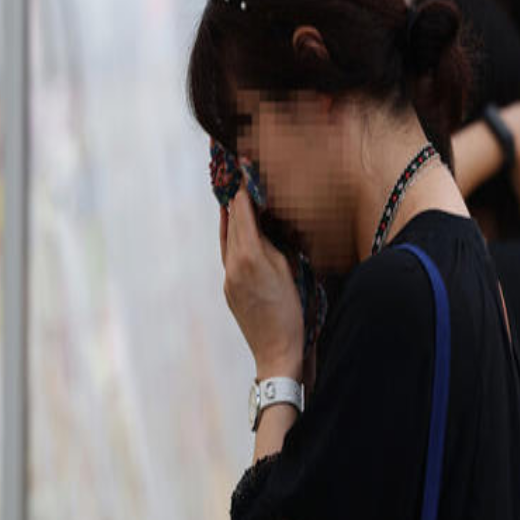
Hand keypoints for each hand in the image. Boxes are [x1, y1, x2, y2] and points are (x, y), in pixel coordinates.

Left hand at [220, 187, 303, 379]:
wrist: (277, 351)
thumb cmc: (293, 312)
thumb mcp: (289, 270)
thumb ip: (272, 243)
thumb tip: (262, 223)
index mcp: (249, 256)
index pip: (243, 213)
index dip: (243, 189)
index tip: (242, 168)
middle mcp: (233, 265)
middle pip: (231, 223)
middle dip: (234, 199)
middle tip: (235, 176)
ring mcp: (228, 279)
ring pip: (227, 240)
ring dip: (230, 219)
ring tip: (232, 198)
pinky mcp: (228, 290)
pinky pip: (227, 256)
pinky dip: (232, 239)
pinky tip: (236, 232)